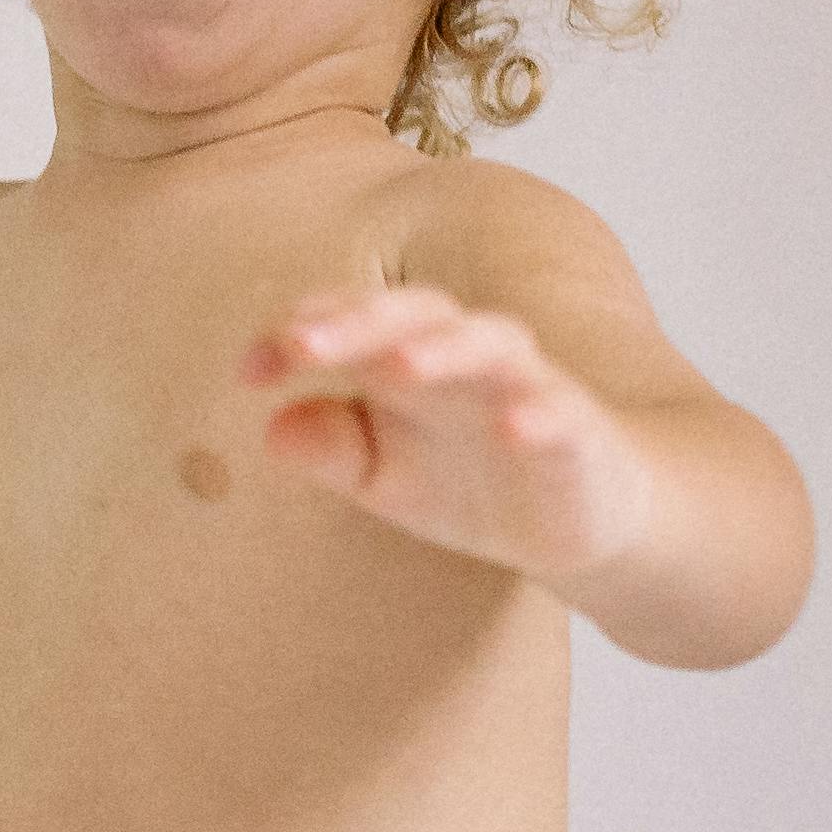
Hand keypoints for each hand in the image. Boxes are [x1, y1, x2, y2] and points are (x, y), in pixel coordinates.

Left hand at [240, 283, 656, 587]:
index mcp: (411, 357)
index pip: (351, 323)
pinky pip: (560, 413)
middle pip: (415, 313)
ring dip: (444, 349)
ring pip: (490, 342)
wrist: (582, 518)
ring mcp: (528, 386)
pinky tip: (513, 426)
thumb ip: (332, 451)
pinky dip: (538, 414)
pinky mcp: (577, 432)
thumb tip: (271, 432)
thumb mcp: (385, 479)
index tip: (248, 372)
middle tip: (300, 343)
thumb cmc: (472, 482)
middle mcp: (467, 356)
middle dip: (357, 321)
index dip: (299, 335)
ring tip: (397, 365)